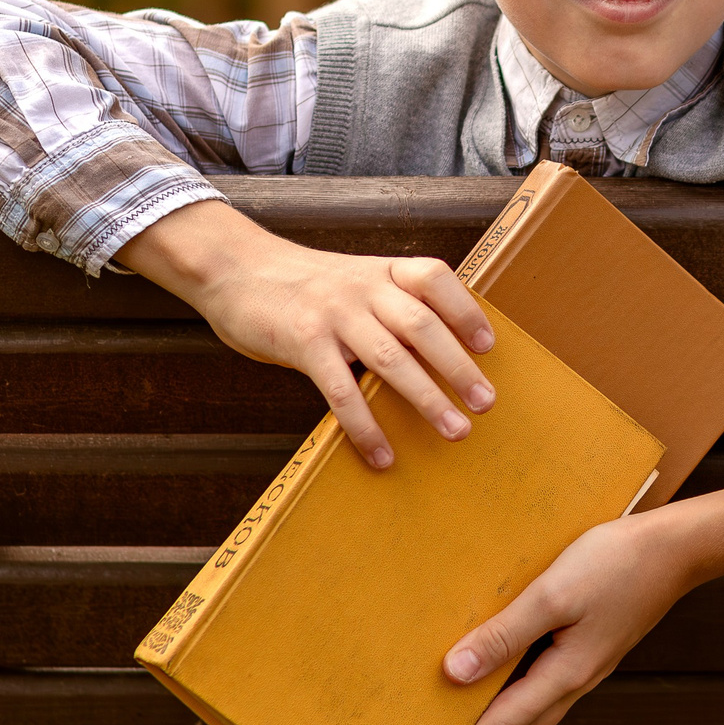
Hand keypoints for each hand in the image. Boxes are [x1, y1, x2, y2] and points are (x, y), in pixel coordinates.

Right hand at [117, 199, 493, 466]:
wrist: (234, 269)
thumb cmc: (302, 285)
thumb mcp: (353, 279)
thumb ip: (388, 305)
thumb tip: (434, 356)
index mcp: (381, 271)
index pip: (435, 279)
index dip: (466, 311)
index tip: (488, 346)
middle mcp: (364, 288)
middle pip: (423, 326)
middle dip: (459, 367)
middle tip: (486, 403)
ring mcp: (334, 314)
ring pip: (391, 359)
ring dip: (427, 398)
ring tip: (455, 430)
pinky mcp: (304, 342)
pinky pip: (341, 391)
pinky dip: (365, 426)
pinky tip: (381, 455)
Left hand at [440, 490, 723, 724]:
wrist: (677, 547)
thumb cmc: (617, 564)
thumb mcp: (552, 595)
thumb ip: (504, 635)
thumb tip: (455, 673)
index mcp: (567, 674)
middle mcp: (577, 678)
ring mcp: (588, 662)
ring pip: (535, 704)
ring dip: (500, 710)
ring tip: (461, 699)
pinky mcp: (592, 643)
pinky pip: (547, 676)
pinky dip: (517, 679)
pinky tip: (502, 654)